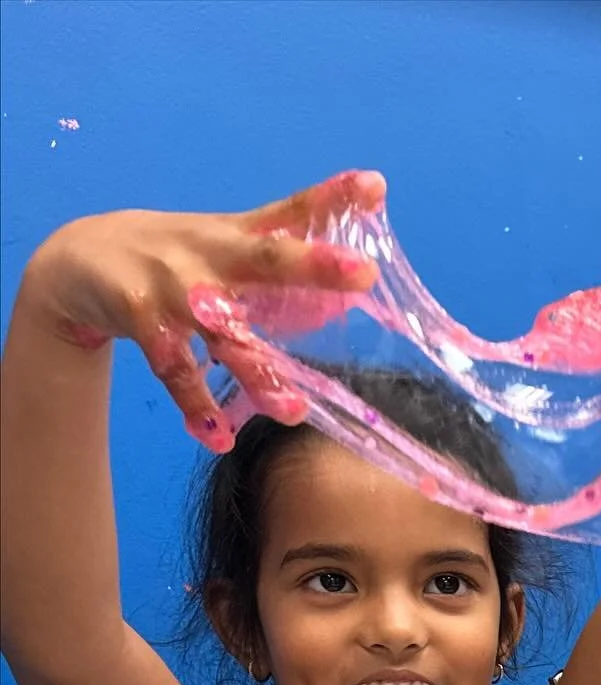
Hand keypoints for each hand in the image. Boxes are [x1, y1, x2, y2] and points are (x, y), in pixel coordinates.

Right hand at [18, 172, 383, 448]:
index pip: (291, 212)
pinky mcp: (139, 316)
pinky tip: (217, 436)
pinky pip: (173, 368)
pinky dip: (195, 405)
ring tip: (293, 411)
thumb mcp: (223, 249)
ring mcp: (172, 283)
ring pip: (222, 328)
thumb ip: (281, 263)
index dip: (334, 198)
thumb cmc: (171, 260)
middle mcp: (209, 254)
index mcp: (235, 236)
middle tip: (363, 272)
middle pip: (267, 257)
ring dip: (257, 369)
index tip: (376, 186)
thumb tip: (350, 287)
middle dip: (313, 263)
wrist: (77, 261)